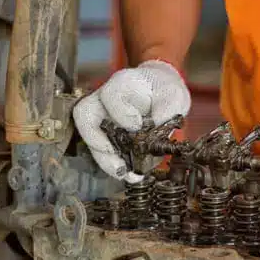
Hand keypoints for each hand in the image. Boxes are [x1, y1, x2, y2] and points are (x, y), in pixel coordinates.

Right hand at [73, 60, 190, 182]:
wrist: (158, 93)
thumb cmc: (163, 90)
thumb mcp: (174, 94)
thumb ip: (166, 111)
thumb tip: (155, 136)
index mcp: (121, 84)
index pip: (110, 96)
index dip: (121, 114)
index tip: (137, 126)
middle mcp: (103, 100)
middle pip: (85, 118)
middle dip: (99, 146)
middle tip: (120, 165)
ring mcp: (100, 118)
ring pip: (90, 140)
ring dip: (106, 161)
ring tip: (127, 175)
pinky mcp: (104, 135)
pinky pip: (101, 151)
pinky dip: (114, 166)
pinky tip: (130, 175)